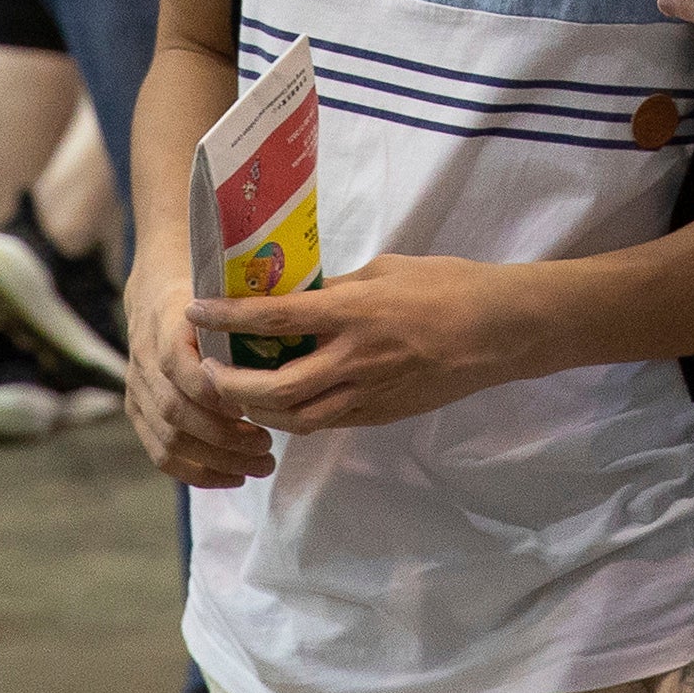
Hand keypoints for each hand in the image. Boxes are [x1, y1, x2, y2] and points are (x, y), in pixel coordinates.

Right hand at [119, 272, 272, 488]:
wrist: (155, 298)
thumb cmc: (204, 297)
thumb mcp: (225, 294)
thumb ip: (246, 318)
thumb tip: (298, 341)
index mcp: (165, 327)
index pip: (181, 366)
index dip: (216, 391)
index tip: (253, 404)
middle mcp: (145, 361)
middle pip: (177, 411)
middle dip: (226, 437)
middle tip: (268, 446)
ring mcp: (137, 391)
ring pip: (171, 440)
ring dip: (219, 460)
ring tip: (261, 464)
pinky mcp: (137, 414)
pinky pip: (162, 455)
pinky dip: (198, 473)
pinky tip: (233, 478)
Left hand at [189, 253, 539, 435]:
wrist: (498, 331)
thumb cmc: (446, 286)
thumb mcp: (385, 270)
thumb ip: (337, 287)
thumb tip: (296, 293)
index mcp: (353, 312)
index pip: (275, 318)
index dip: (228, 317)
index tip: (195, 310)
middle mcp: (354, 359)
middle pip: (274, 388)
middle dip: (231, 385)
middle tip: (208, 371)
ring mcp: (367, 394)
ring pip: (295, 419)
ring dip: (257, 411)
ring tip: (236, 395)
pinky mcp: (379, 415)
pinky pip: (325, 422)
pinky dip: (294, 416)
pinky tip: (280, 404)